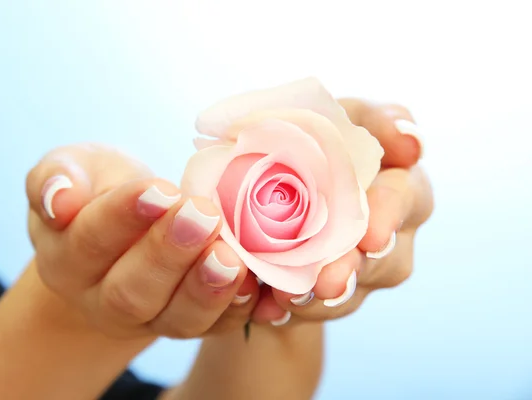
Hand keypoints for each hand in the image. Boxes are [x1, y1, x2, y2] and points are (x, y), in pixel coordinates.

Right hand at [26, 145, 259, 338]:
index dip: (124, 216)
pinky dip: (239, 310)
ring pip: (175, 318)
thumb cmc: (97, 190)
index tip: (159, 190)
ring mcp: (151, 318)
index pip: (91, 239)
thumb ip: (55, 178)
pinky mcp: (189, 323)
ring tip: (231, 257)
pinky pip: (214, 327)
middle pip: (132, 289)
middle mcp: (103, 299)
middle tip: (203, 215)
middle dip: (170, 253)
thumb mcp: (70, 170)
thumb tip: (59, 200)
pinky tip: (258, 287)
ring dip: (206, 289)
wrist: (120, 234)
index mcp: (68, 258)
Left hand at [250, 100, 433, 324]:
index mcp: (397, 185)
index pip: (407, 197)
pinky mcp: (327, 296)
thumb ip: (372, 119)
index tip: (373, 236)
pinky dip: (290, 310)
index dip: (391, 215)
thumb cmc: (310, 144)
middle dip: (354, 269)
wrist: (267, 192)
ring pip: (352, 291)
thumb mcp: (334, 118)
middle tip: (330, 281)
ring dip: (321, 298)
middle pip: (385, 258)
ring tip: (290, 296)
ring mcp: (360, 270)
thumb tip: (410, 141)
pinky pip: (314, 311)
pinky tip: (270, 310)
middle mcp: (388, 232)